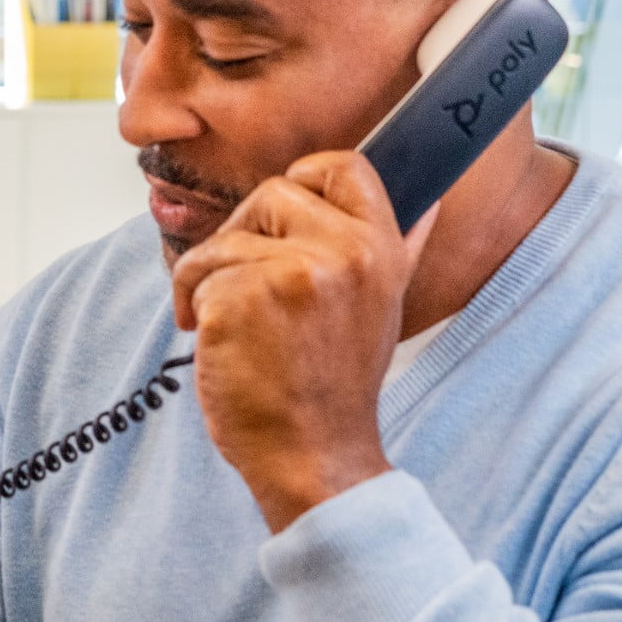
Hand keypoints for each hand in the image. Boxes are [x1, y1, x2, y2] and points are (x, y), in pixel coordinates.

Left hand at [170, 151, 439, 532]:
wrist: (311, 455)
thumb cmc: (332, 388)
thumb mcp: (381, 308)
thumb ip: (399, 249)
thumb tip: (430, 199)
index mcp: (381, 249)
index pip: (343, 166)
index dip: (303, 179)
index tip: (280, 220)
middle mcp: (345, 253)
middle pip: (270, 193)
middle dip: (243, 236)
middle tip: (244, 286)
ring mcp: (293, 272)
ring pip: (224, 237)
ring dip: (207, 278)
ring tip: (228, 325)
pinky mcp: (242, 296)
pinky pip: (196, 273)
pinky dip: (192, 305)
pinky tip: (214, 342)